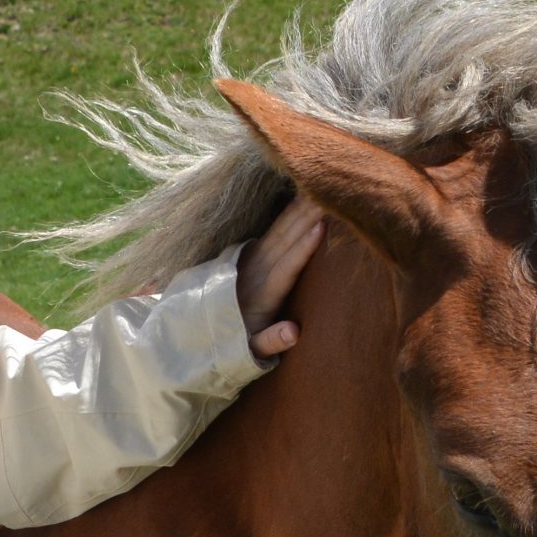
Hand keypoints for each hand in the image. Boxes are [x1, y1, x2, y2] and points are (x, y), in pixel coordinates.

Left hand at [233, 195, 325, 360]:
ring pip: (282, 227)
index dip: (303, 248)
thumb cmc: (239, 340)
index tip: (321, 228)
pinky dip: (293, 209)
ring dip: (302, 207)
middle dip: (308, 215)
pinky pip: (277, 225)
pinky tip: (307, 193)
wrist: (204, 323)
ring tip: (324, 186)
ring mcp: (254, 256)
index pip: (285, 267)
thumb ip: (270, 341)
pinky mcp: (254, 249)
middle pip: (286, 239)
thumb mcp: (251, 350)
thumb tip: (294, 332)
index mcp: (261, 294)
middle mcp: (257, 269)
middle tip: (332, 193)